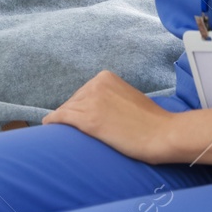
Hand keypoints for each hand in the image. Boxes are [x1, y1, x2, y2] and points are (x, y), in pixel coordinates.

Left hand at [42, 70, 175, 162]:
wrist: (163, 134)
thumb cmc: (152, 122)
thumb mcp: (128, 99)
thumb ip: (111, 99)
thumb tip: (98, 110)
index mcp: (106, 77)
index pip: (82, 93)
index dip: (81, 108)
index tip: (82, 121)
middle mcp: (96, 84)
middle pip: (73, 101)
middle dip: (72, 116)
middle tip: (73, 132)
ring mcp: (91, 101)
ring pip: (66, 111)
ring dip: (63, 122)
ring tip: (59, 134)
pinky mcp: (88, 120)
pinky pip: (61, 118)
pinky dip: (53, 122)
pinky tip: (48, 127)